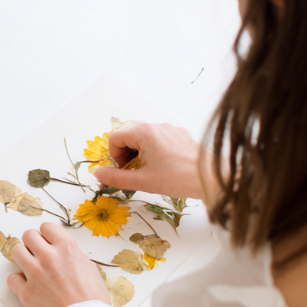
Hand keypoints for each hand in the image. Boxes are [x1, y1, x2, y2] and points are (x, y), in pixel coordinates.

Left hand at [7, 223, 110, 306]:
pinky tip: (27, 286)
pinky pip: (12, 278)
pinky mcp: (26, 293)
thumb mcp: (91, 270)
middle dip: (33, 243)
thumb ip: (74, 258)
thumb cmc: (93, 301)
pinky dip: (18, 281)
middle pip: (29, 236)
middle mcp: (49, 257)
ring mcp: (35, 274)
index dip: (47, 234)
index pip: (47, 227)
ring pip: (17, 251)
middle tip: (38, 253)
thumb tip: (66, 256)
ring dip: (23, 257)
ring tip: (31, 267)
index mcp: (67, 249)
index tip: (48, 241)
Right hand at [93, 122, 213, 200]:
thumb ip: (115, 177)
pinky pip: (160, 139)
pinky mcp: (181, 134)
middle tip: (137, 172)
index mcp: (144, 132)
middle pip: (129, 136)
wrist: (209, 177)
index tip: (124, 170)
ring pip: (145, 138)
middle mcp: (156, 125)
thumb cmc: (177, 178)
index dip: (114, 156)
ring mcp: (170, 128)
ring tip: (152, 170)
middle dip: (127, 154)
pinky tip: (166, 166)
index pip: (115, 138)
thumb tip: (98, 174)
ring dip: (141, 153)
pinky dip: (156, 151)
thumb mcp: (142, 181)